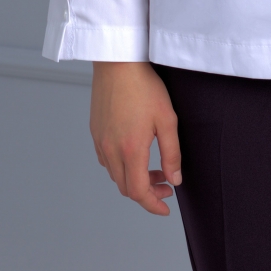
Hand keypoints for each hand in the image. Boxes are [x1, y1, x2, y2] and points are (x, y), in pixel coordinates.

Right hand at [90, 61, 181, 215]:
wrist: (118, 62)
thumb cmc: (144, 86)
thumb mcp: (167, 119)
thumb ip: (172, 153)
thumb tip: (175, 179)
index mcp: (130, 150)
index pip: (139, 192)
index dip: (153, 205)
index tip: (166, 207)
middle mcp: (110, 150)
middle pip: (126, 187)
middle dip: (147, 192)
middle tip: (166, 183)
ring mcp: (100, 141)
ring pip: (115, 175)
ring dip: (134, 178)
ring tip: (154, 167)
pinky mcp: (95, 131)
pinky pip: (106, 160)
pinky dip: (122, 165)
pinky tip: (135, 152)